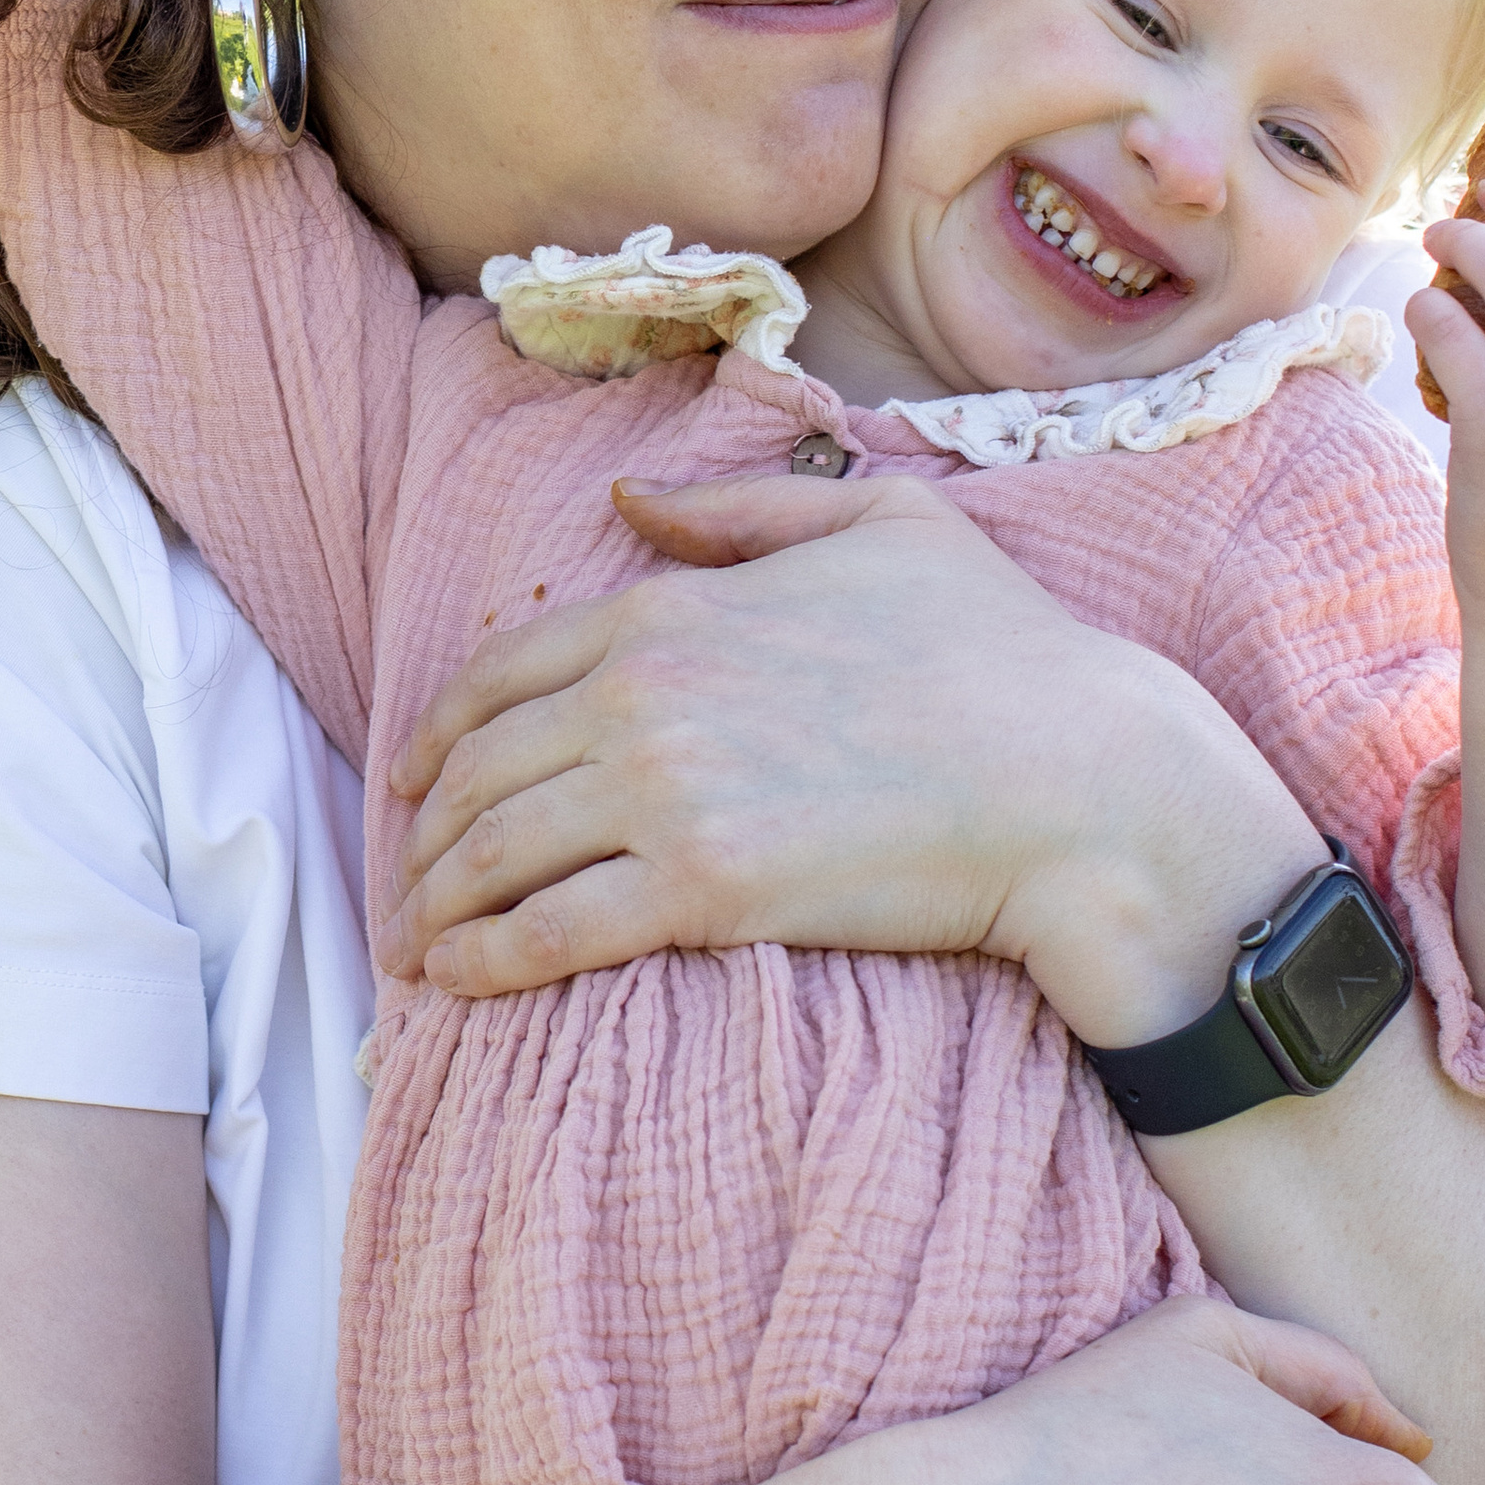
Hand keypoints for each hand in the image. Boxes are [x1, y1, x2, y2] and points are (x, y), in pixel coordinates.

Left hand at [381, 468, 1317, 1039]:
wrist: (1075, 775)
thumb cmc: (1003, 649)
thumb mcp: (882, 523)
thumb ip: (740, 512)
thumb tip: (626, 500)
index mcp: (669, 610)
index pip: (500, 674)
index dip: (440, 733)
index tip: (414, 778)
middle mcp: (643, 697)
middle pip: (479, 772)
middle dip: (425, 835)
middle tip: (409, 884)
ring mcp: (666, 794)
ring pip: (493, 855)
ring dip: (435, 907)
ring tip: (418, 949)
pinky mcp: (701, 892)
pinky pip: (547, 932)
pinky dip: (483, 961)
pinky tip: (459, 983)